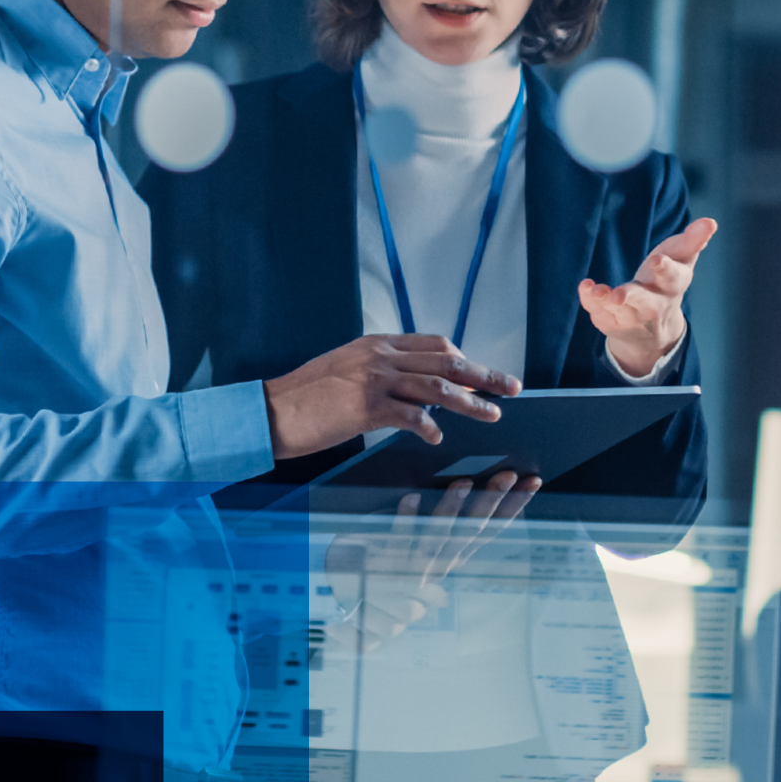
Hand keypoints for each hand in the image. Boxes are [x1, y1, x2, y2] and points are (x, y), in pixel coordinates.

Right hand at [263, 334, 520, 459]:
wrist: (269, 412)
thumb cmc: (305, 399)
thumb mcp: (345, 371)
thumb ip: (381, 373)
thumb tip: (415, 390)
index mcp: (376, 345)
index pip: (434, 344)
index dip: (466, 359)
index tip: (486, 373)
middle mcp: (379, 356)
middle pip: (446, 360)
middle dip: (483, 374)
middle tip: (510, 388)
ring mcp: (373, 379)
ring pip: (437, 386)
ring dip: (470, 401)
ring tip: (492, 414)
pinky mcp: (365, 407)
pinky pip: (411, 416)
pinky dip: (429, 426)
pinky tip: (438, 437)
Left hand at [325, 471, 540, 651]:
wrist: (363, 612)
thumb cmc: (399, 576)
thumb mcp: (430, 556)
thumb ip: (449, 532)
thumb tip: (471, 490)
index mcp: (454, 559)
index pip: (490, 530)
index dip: (512, 508)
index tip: (532, 482)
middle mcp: (441, 564)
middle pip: (471, 531)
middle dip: (491, 503)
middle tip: (508, 475)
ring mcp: (416, 566)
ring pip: (440, 537)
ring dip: (452, 510)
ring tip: (463, 482)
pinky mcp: (389, 565)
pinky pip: (398, 541)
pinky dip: (405, 520)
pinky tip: (411, 497)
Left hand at [578, 217, 716, 377]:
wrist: (654, 327)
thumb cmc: (666, 280)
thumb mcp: (681, 259)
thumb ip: (692, 240)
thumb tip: (710, 222)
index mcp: (673, 286)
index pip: (672, 278)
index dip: (665, 269)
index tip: (656, 259)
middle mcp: (653, 306)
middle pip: (644, 303)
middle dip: (632, 297)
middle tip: (618, 295)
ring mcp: (632, 318)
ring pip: (618, 311)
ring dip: (605, 301)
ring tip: (596, 290)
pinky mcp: (612, 324)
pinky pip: (599, 314)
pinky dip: (591, 302)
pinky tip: (585, 287)